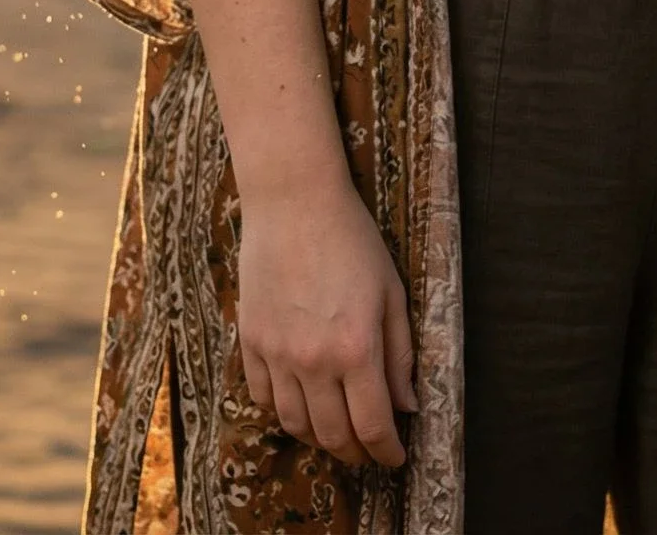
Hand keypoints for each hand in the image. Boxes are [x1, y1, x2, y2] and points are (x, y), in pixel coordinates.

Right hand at [237, 178, 417, 468]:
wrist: (294, 201)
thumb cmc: (352, 239)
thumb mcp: (391, 291)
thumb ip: (400, 354)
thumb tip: (406, 406)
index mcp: (357, 347)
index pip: (373, 426)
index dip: (387, 452)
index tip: (396, 457)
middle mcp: (314, 360)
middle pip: (333, 435)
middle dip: (356, 452)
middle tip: (369, 451)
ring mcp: (277, 353)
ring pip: (295, 424)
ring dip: (318, 438)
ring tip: (336, 432)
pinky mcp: (250, 341)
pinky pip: (262, 397)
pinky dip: (282, 411)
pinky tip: (300, 402)